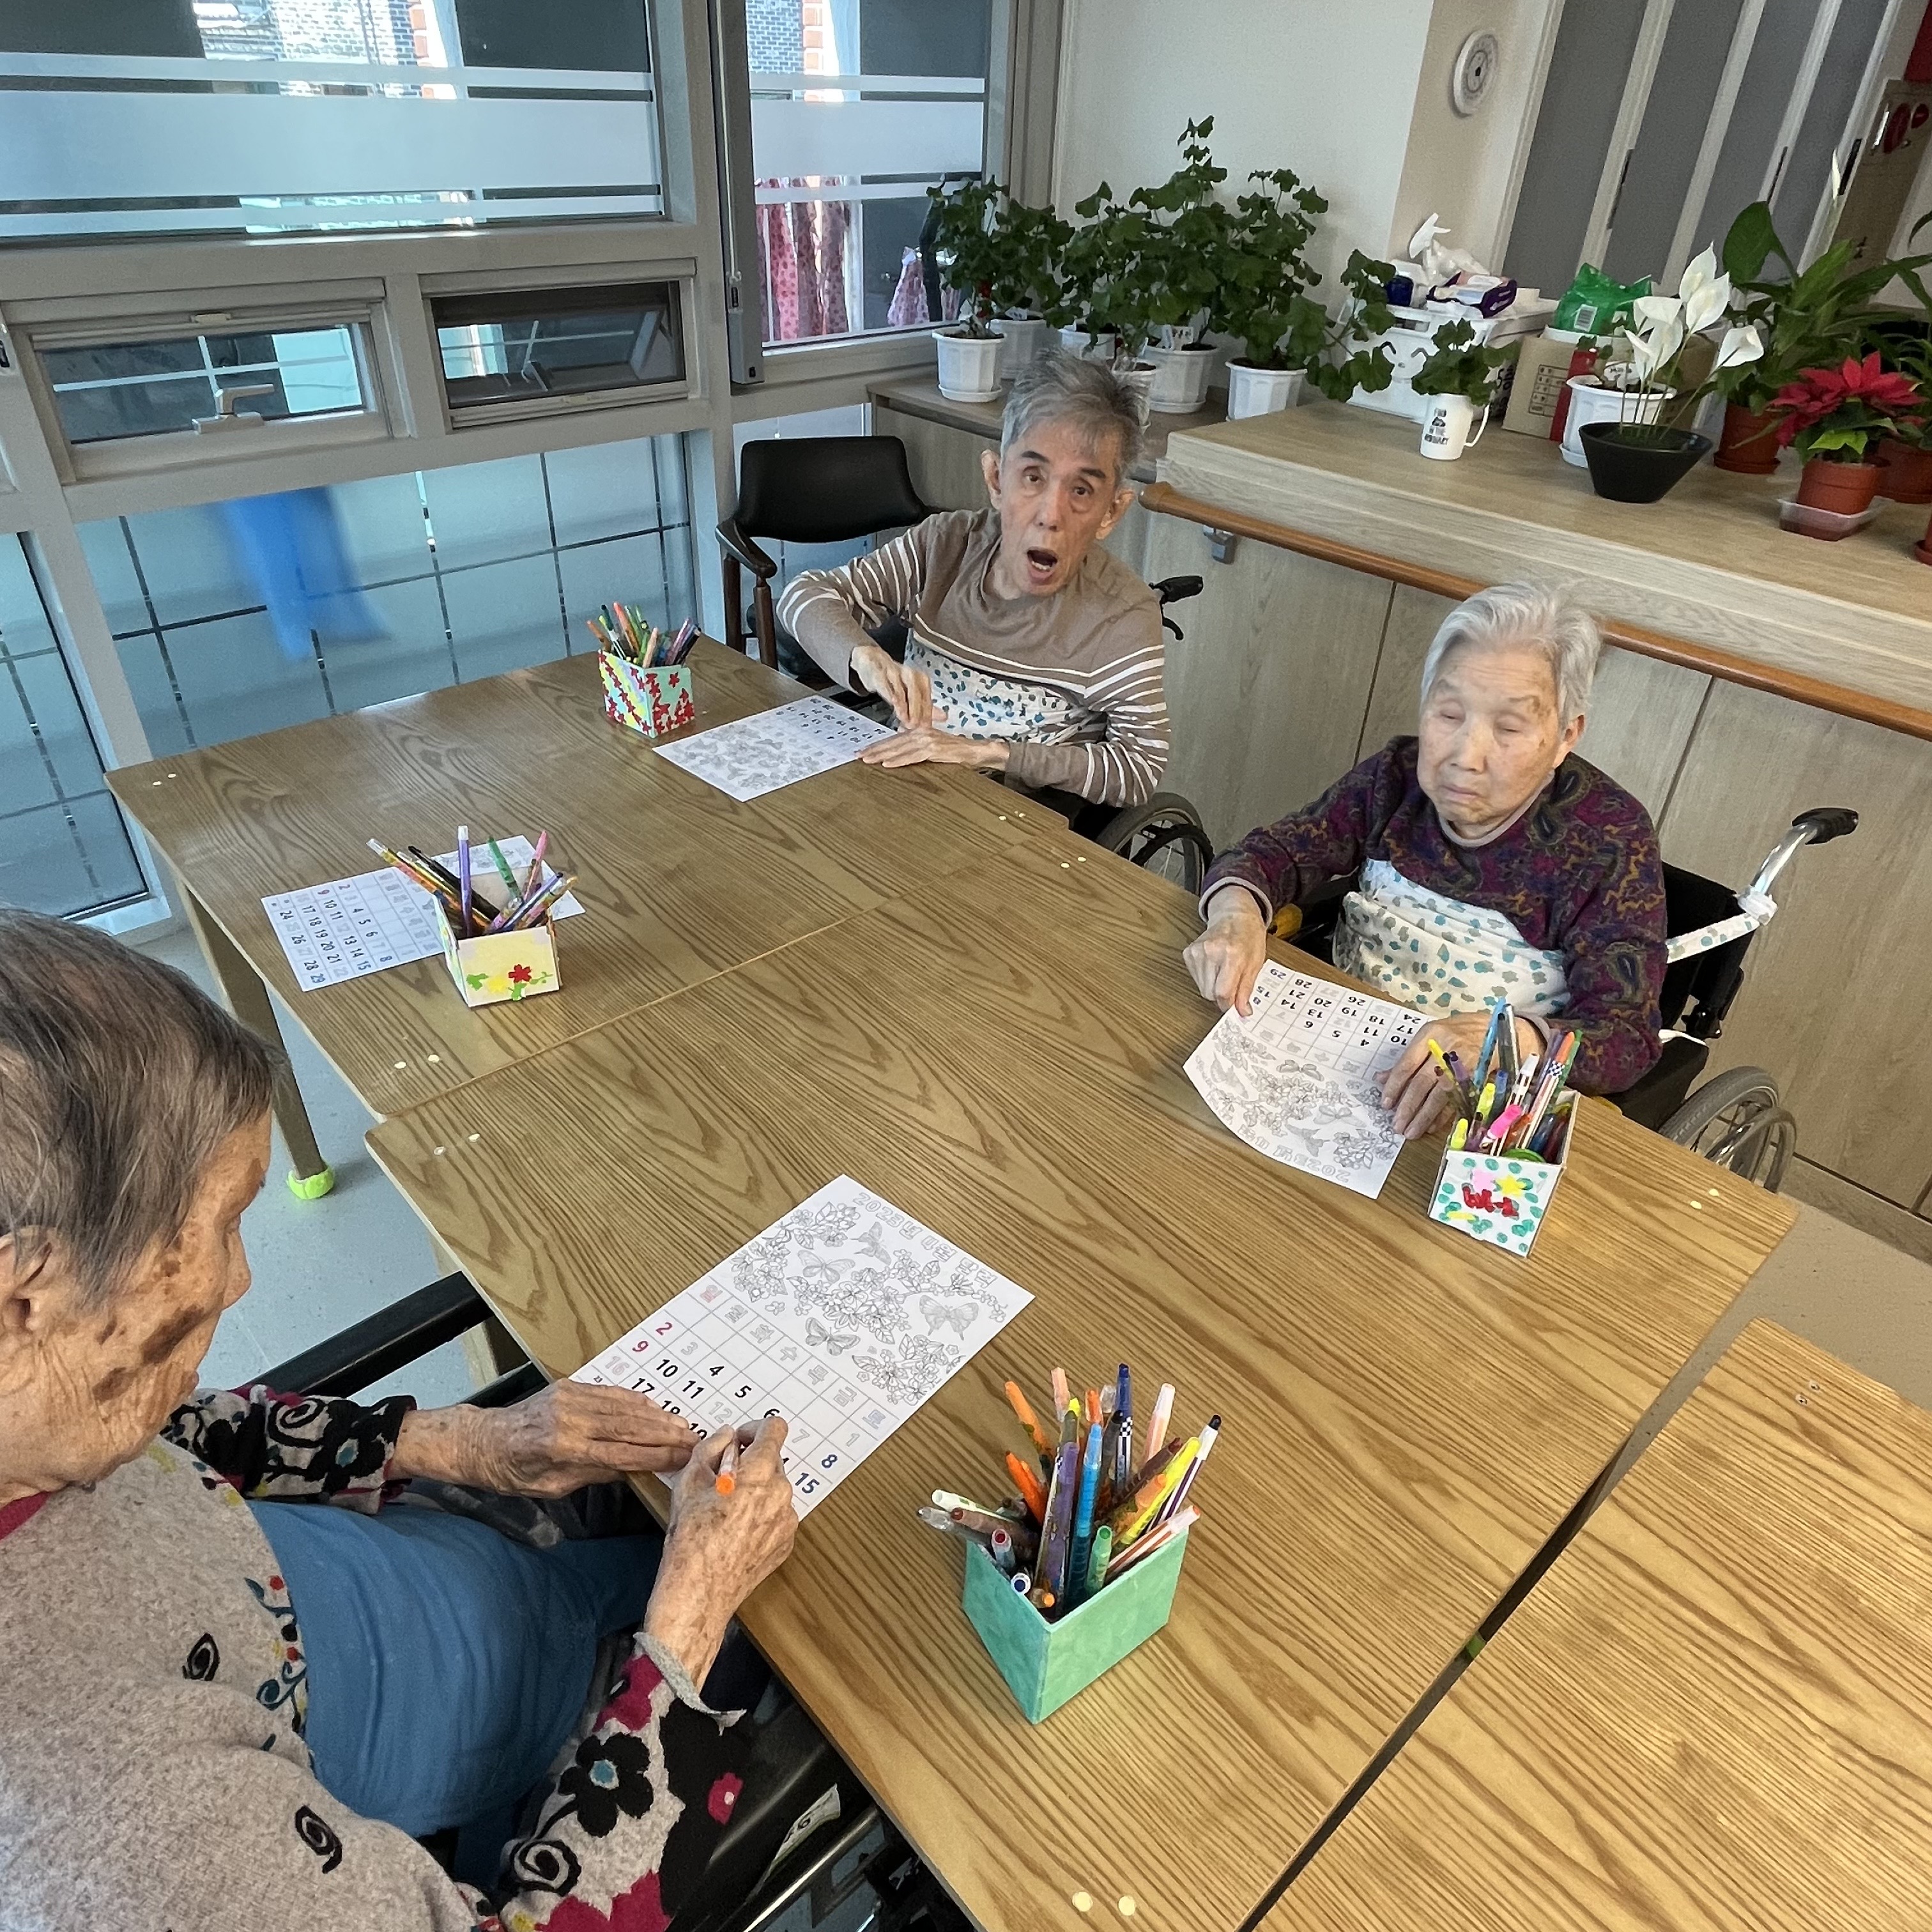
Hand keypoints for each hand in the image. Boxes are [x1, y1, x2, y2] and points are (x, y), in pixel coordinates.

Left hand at [392, 1382, 700, 1497]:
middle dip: (665, 1433)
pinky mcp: (569, 1387)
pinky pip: (609, 1393)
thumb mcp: (552, 1487)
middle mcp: (570, 1419)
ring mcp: (570, 1399)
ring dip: (656, 1416)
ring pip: (623, 1407)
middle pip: (628, 1426)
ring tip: (682, 1424)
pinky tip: (654, 1407)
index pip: (622, 1453)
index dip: (656, 1456)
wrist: (483, 1440)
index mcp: (563, 1449)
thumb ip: (592, 1474)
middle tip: (694, 1439)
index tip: (683, 1458)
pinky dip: (635, 1400)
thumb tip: (631, 1468)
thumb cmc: (514, 1474)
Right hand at [645, 1419, 797, 1685]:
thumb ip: (710, 1448)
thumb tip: (725, 1437)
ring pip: (775, 1490)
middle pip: (772, 1460)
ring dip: (756, 1490)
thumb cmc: (692, 1539)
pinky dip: (761, 1515)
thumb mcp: (689, 1481)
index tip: (739, 1441)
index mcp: (760, 1473)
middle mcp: (780, 1493)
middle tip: (722, 1480)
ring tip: (725, 1511)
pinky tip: (735, 1531)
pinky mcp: (786, 1542)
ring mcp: (786, 1520)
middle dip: (749, 1464)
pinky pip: (777, 1516)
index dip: (754, 1429)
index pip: (775, 1429)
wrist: (699, 1591)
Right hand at [850, 643, 933, 727]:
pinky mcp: (879, 672)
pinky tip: (893, 701)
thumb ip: (926, 706)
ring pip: (901, 689)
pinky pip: (885, 682)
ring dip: (904, 705)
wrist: (873, 662)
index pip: (926, 698)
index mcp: (920, 679)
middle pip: (916, 693)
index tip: (926, 727)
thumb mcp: (911, 693)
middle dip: (916, 710)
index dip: (927, 713)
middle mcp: (909, 674)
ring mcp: (894, 672)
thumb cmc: (894, 680)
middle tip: (915, 725)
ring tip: (905, 718)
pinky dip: (890, 692)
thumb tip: (943, 717)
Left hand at [858, 722, 1009, 771]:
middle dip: (874, 750)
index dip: (878, 745)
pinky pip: (912, 756)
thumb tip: (902, 741)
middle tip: (859, 756)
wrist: (977, 750)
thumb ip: (917, 744)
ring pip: (899, 748)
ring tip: (868, 760)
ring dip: (882, 755)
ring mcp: (927, 740)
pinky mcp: (934, 749)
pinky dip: (899, 760)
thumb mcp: (933, 745)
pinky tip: (887, 765)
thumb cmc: (957, 750)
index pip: (894, 739)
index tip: (864, 751)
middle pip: (893, 742)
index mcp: (920, 731)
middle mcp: (921, 732)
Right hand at [1183, 888, 1267, 1014]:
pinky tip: (1215, 966)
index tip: (1235, 1007)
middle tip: (1233, 984)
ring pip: (1202, 988)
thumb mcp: (1256, 963)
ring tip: (1224, 972)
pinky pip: (1196, 979)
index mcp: (1231, 954)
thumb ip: (1246, 989)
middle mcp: (1211, 952)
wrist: (1234, 914)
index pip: (1223, 993)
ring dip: (1214, 988)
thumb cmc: (1248, 937)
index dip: (1229, 1005)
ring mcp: (1197, 951)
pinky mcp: (1188, 953)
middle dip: (1222, 996)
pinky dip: (1206, 979)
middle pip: (1210, 993)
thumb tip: (1242, 1012)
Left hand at [1379, 1014, 1541, 1140]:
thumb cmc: (1462, 1032)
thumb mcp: (1434, 1037)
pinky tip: (1432, 1126)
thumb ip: (1408, 1059)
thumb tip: (1381, 1079)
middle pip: (1422, 1082)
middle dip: (1408, 1107)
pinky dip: (1444, 1115)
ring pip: (1439, 1095)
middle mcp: (1447, 1048)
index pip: (1407, 1064)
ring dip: (1424, 1116)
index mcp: (1431, 1035)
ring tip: (1412, 1132)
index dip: (1394, 1087)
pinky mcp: (1478, 1077)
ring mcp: (1464, 1063)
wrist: (1504, 1031)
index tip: (1385, 1104)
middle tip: (1397, 1125)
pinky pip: (1457, 1099)